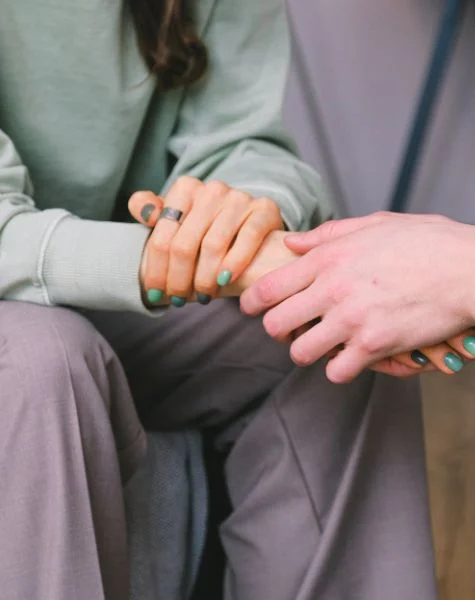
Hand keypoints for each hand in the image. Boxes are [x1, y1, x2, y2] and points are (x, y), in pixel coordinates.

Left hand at [128, 177, 282, 305]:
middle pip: (184, 245)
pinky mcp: (264, 209)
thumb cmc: (207, 228)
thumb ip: (154, 212)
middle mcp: (212, 190)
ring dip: (205, 279)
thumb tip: (141, 208)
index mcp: (185, 189)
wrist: (251, 224)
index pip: (162, 237)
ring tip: (203, 297)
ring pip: (213, 246)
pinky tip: (225, 281)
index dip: (156, 270)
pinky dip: (234, 263)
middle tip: (179, 300)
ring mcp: (239, 198)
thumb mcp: (178, 220)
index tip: (155, 294)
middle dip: (179, 279)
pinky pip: (247, 239)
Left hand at [241, 211, 474, 382]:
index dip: (250, 302)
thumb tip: (293, 243)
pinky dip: (340, 368)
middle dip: (277, 330)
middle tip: (290, 328)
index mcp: (328, 257)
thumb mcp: (375, 224)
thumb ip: (328, 235)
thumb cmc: (426, 243)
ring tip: (322, 344)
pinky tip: (350, 356)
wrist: (470, 269)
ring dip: (307, 351)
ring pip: (300, 352)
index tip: (250, 309)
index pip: (268, 287)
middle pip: (275, 324)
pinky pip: (337, 371)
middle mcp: (333, 289)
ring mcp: (352, 319)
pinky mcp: (375, 345)